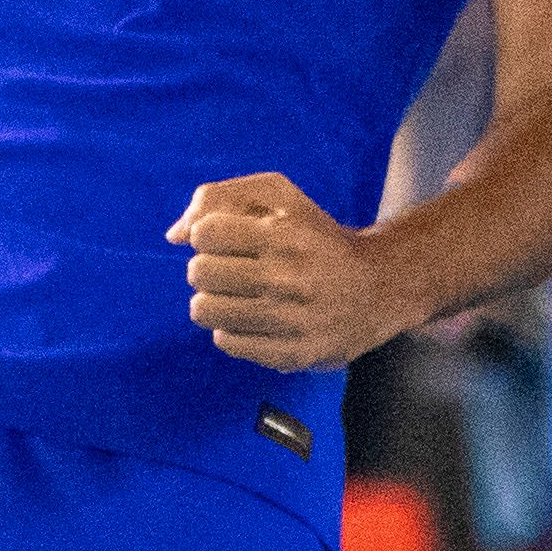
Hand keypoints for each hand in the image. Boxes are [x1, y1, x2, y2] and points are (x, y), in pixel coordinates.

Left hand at [171, 171, 412, 374]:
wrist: (378, 288)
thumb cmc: (317, 237)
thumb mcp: (280, 197)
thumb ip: (220, 198)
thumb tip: (173, 235)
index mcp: (283, 235)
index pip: (204, 233)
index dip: (208, 235)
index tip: (228, 240)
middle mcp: (286, 277)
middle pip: (199, 272)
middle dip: (207, 268)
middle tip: (231, 270)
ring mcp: (289, 320)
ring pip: (204, 310)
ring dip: (212, 300)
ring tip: (235, 296)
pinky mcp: (292, 353)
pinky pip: (226, 342)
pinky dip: (230, 329)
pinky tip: (252, 319)